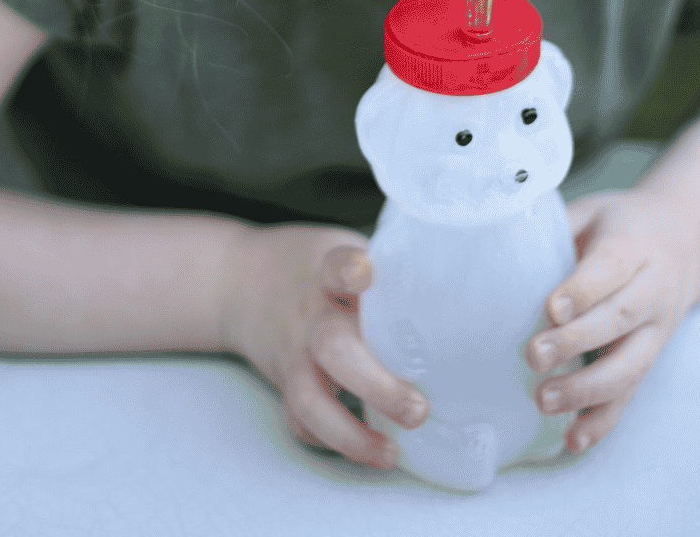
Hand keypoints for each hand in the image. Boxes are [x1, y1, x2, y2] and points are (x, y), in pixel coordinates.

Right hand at [224, 222, 429, 468]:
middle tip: (417, 408)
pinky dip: (330, 441)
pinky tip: (368, 451)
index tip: (365, 275)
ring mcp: (293, 353)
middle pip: (333, 348)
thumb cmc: (312, 266)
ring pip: (310, 399)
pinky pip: (300, 420)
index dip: (350, 271)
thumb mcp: (341, 247)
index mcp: (326, 272)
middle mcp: (309, 316)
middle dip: (375, 384)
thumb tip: (458, 284)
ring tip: (392, 452)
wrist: (240, 281)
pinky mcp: (284, 382)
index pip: (336, 266)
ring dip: (350, 434)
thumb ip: (385, 267)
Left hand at [523, 188, 699, 453]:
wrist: (688, 239)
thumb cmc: (623, 224)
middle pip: (618, 320)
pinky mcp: (651, 358)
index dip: (582, 290)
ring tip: (543, 400)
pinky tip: (574, 439)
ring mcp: (657, 331)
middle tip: (533, 356)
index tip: (551, 308)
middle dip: (576, 342)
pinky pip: (632, 393)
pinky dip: (604, 419)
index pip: (610, 269)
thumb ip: (560, 223)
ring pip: (630, 366)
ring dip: (587, 389)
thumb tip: (503, 233)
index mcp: (634, 247)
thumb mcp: (595, 209)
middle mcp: (652, 292)